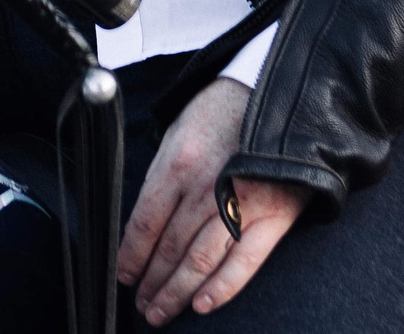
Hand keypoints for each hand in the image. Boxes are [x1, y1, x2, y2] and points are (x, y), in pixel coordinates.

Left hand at [118, 77, 311, 324]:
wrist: (280, 91)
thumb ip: (163, 177)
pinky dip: (222, 288)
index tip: (124, 276)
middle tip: (141, 305)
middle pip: (169, 248)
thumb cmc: (223, 111)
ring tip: (161, 312)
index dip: (130, 256)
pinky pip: (244, 261)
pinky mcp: (273, 215)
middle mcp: (205, 187)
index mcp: (177, 164)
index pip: (144, 224)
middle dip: (151, 282)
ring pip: (200, 261)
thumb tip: (144, 223)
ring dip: (176, 292)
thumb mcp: (179, 131)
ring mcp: (241, 203)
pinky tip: (202, 305)